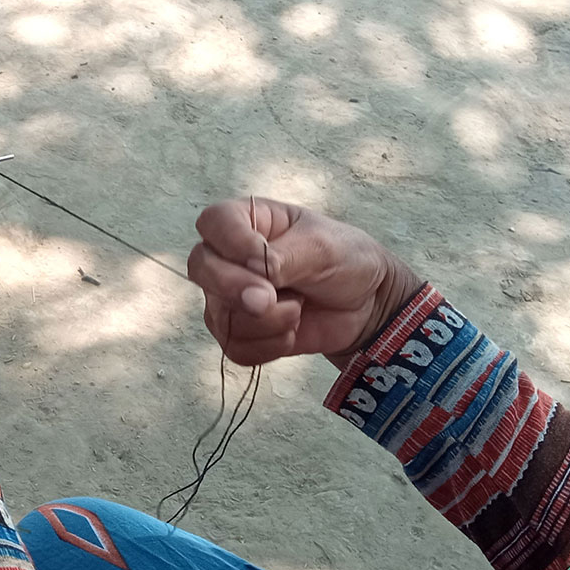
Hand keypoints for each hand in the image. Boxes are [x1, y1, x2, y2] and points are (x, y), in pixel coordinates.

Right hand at [187, 198, 423, 366]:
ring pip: (219, 315)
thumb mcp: (322, 248)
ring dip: (265, 321)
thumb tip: (252, 271)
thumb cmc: (345, 260)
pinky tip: (292, 333)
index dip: (229, 240)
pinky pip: (234, 347)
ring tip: (298, 310)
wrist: (367, 304)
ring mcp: (230, 296)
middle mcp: (230, 257)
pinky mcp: (240, 331)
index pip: (213, 222)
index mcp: (248, 222)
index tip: (260, 256)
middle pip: (201, 268)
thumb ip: (283, 257)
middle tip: (271, 297)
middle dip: (235, 288)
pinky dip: (267, 346)